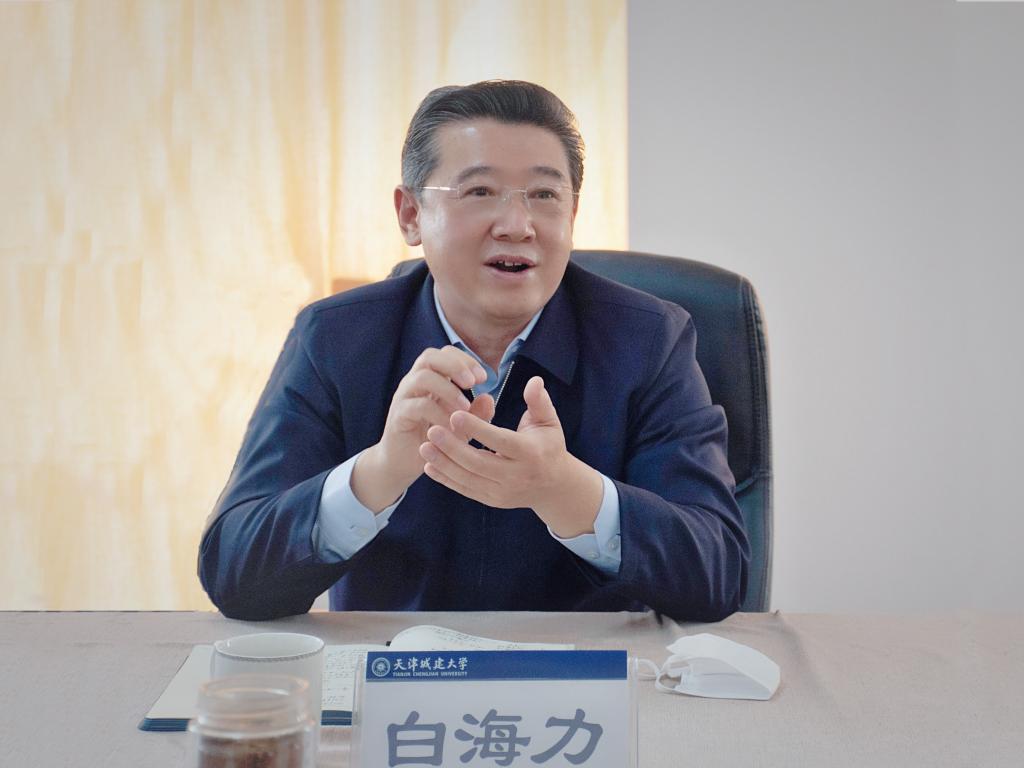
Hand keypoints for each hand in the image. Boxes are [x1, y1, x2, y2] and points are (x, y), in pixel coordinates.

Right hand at [352, 346, 490, 511]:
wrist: (403, 464)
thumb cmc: (434, 440)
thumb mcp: (461, 426)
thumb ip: (476, 413)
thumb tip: (490, 397)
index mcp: (431, 379)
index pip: (445, 354)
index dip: (465, 360)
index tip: (484, 378)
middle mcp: (414, 383)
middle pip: (429, 356)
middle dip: (455, 365)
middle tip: (474, 382)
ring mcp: (404, 398)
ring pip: (422, 377)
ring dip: (448, 389)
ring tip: (464, 407)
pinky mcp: (398, 417)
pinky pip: (417, 406)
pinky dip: (438, 414)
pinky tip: (451, 428)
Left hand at [419, 376, 603, 536]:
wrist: (554, 487)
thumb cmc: (549, 446)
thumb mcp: (548, 423)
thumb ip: (539, 402)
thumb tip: (534, 380)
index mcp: (530, 454)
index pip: (500, 441)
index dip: (477, 428)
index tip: (455, 414)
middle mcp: (516, 476)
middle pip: (479, 463)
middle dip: (453, 447)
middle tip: (432, 430)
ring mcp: (503, 492)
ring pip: (468, 479)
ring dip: (444, 464)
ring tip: (424, 446)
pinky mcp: (492, 501)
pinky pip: (465, 490)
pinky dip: (446, 479)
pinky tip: (429, 465)